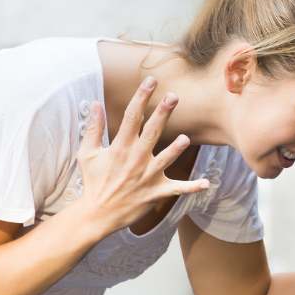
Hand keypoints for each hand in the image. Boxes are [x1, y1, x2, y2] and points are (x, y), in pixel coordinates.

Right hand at [76, 76, 209, 234]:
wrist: (97, 214)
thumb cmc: (93, 181)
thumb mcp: (88, 153)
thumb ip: (94, 128)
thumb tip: (95, 104)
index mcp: (120, 147)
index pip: (132, 117)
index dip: (141, 97)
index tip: (150, 81)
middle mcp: (135, 159)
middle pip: (152, 132)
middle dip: (162, 113)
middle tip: (174, 96)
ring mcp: (147, 177)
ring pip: (165, 159)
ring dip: (176, 150)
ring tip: (185, 138)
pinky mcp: (156, 193)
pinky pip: (177, 189)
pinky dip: (192, 187)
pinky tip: (207, 183)